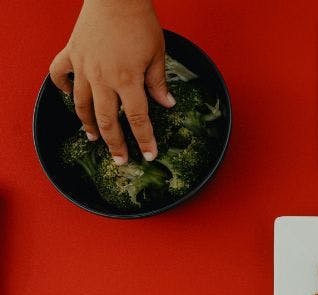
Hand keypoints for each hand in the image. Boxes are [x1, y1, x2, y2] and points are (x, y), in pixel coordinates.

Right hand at [49, 0, 170, 164]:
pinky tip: (67, 96)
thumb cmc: (139, 22)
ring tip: (94, 138)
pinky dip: (61, 86)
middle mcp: (103, 78)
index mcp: (128, 80)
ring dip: (88, 124)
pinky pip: (60, 74)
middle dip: (116, 144)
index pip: (139, 119)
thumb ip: (159, 82)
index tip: (149, 155)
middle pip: (108, 120)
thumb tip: (167, 104)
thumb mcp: (157, 54)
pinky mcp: (72, 53)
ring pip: (82, 104)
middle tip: (121, 160)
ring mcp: (84, 67)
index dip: (145, 140)